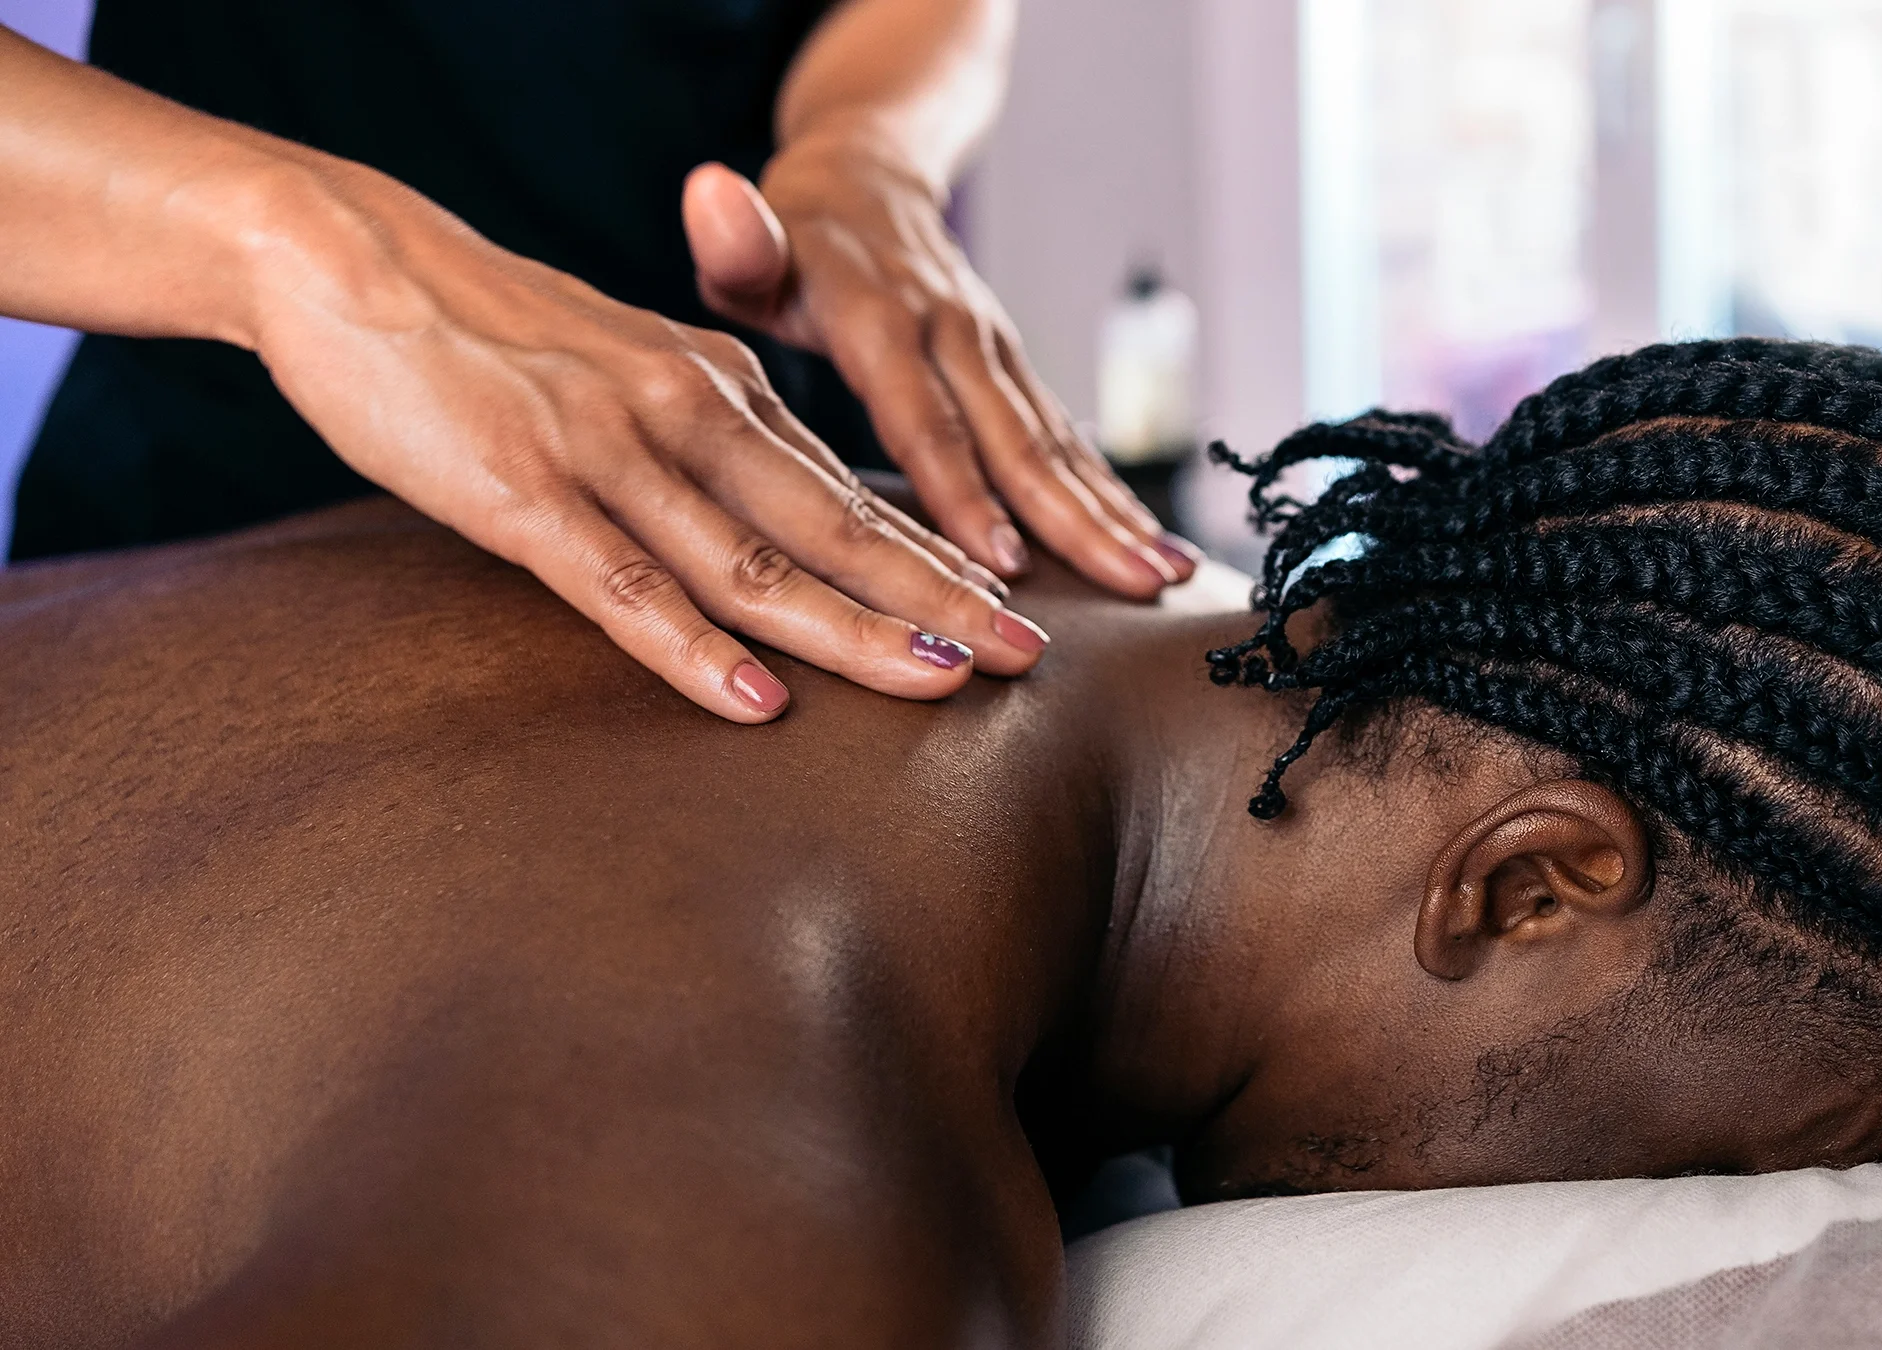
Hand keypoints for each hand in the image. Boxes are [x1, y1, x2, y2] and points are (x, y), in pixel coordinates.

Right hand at [248, 156, 1051, 721]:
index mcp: (723, 388)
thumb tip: (782, 521)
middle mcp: (690, 414)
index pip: (852, 490)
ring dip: (853, 628)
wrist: (356, 260)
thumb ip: (709, 444)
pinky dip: (694, 648)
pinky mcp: (526, 491)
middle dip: (939, 598)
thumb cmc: (498, 335)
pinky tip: (756, 700)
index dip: (938, 557)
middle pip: (837, 527)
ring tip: (938, 681)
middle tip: (1027, 657)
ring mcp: (611, 452)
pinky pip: (624, 584)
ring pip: (755, 562)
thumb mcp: (633, 373)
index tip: (1014, 611)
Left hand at [681, 130, 1197, 597]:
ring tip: (1161, 578)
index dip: (961, 490)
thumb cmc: (791, 235)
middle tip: (1124, 585)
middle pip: (1016, 439)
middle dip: (1073, 519)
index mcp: (881, 317)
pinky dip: (1111, 496)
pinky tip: (1154, 551)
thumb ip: (736, 242)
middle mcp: (953, 333)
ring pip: (1057, 443)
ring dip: (1111, 514)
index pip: (923, 417)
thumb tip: (712, 197)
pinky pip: (1067, 439)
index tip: (999, 562)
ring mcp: (994, 350)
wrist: (869, 174)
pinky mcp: (1014, 368)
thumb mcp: (751, 240)